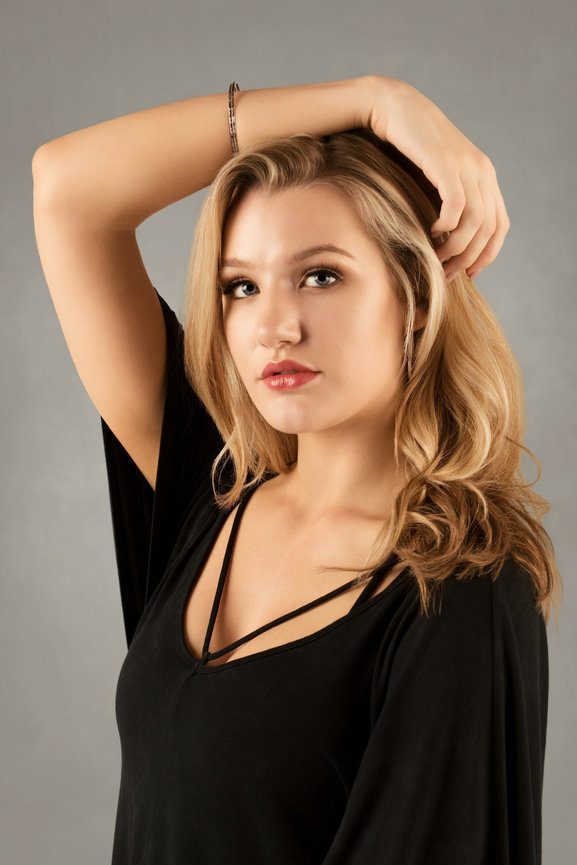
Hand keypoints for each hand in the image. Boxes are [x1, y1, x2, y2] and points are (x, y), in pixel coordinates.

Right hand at [361, 76, 509, 280]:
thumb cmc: (407, 148)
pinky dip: (446, 225)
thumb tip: (446, 244)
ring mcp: (466, 164)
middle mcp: (482, 170)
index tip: (466, 274)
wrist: (392, 107)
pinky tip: (431, 231)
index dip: (487, 255)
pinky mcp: (445, 162)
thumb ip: (447, 204)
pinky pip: (456, 205)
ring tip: (436, 258)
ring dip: (456, 248)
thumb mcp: (434, 180)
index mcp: (484, 176)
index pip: (500, 226)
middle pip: (489, 229)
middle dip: (469, 259)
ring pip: (475, 221)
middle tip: (446, 274)